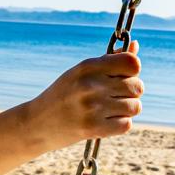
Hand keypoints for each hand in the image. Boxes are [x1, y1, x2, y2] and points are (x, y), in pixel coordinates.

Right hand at [26, 42, 142, 148]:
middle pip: (137, 87)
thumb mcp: (81, 72)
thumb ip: (110, 60)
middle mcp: (91, 85)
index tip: (124, 76)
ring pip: (135, 107)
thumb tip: (135, 46)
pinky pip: (126, 124)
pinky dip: (120, 124)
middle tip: (116, 96)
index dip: (133, 70)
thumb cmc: (63, 94)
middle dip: (131, 92)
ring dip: (127, 110)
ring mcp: (92, 108)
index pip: (132, 63)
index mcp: (87, 66)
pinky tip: (106, 121)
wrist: (37, 123)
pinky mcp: (93, 128)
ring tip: (111, 109)